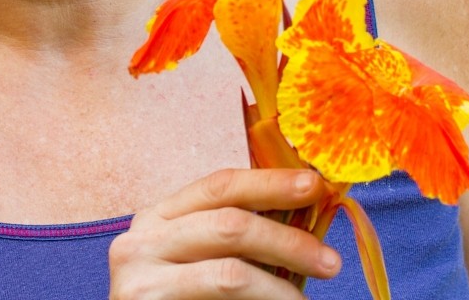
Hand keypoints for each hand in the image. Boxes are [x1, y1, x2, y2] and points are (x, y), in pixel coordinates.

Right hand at [109, 168, 341, 298]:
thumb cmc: (178, 298)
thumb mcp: (197, 255)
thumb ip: (235, 232)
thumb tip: (305, 212)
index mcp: (160, 215)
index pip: (222, 184)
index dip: (271, 181)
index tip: (316, 186)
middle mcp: (142, 240)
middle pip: (231, 224)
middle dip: (288, 239)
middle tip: (330, 261)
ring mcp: (138, 281)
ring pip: (230, 273)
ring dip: (280, 287)